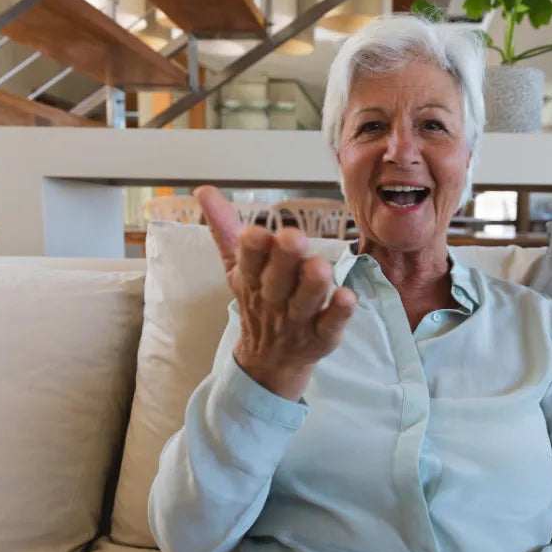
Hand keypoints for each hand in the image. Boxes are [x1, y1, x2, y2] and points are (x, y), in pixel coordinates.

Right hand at [195, 186, 355, 400]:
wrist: (270, 361)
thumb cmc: (258, 301)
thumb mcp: (237, 268)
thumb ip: (225, 229)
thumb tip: (204, 190)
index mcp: (252, 280)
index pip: (248, 263)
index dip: (253, 249)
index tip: (256, 231)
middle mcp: (275, 300)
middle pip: (278, 281)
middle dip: (284, 259)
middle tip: (293, 237)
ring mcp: (299, 321)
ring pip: (305, 302)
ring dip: (312, 284)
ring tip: (320, 265)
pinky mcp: (323, 337)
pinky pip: (331, 325)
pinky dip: (338, 312)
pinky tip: (347, 295)